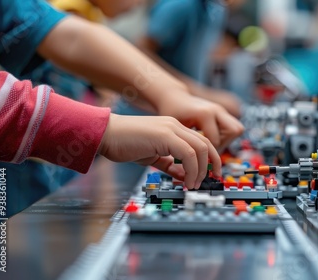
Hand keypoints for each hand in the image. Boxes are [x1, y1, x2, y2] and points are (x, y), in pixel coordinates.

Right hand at [99, 114, 221, 189]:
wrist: (104, 134)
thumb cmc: (124, 144)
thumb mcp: (153, 156)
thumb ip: (170, 164)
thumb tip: (184, 176)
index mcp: (174, 128)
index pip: (201, 141)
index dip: (209, 158)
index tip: (209, 174)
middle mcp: (175, 126)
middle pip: (206, 144)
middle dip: (212, 164)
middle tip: (209, 181)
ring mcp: (170, 128)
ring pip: (200, 148)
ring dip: (201, 170)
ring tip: (195, 184)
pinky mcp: (164, 135)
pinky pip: (188, 153)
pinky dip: (192, 169)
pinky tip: (187, 181)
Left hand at [156, 91, 243, 150]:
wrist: (173, 96)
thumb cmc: (170, 112)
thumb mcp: (174, 129)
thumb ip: (185, 145)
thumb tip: (189, 171)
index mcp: (204, 114)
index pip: (216, 141)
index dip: (207, 153)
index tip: (197, 158)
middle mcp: (216, 110)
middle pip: (234, 131)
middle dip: (222, 144)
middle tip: (207, 151)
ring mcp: (221, 109)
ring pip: (237, 128)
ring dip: (226, 140)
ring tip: (209, 145)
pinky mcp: (222, 112)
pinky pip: (232, 126)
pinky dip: (225, 135)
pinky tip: (210, 138)